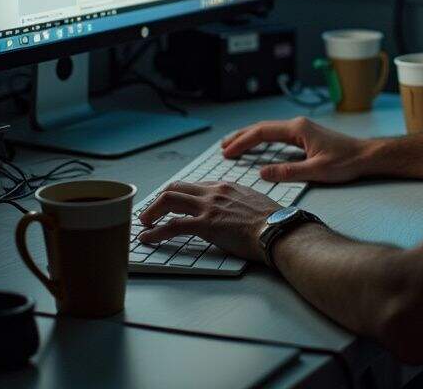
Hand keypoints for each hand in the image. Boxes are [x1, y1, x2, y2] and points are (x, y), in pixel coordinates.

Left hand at [136, 181, 279, 261]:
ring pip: (169, 200)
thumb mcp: (254, 202)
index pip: (194, 186)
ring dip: (152, 211)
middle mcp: (214, 192)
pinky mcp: (205, 224)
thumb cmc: (272, 222)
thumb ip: (238, 202)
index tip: (172, 204)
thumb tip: (234, 210)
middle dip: (159, 200)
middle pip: (176, 188)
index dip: (179, 195)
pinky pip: (172, 226)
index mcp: (226, 186)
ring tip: (143, 222)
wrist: (278, 230)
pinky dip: (155, 232)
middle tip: (151, 211)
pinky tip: (147, 237)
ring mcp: (208, 207)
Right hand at [221, 116, 372, 183]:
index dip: (242, 142)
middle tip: (223, 148)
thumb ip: (288, 172)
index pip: (262, 132)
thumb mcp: (317, 171)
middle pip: (262, 128)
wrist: (367, 156)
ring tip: (233, 145)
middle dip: (241, 137)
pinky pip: (277, 136)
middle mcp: (298, 125)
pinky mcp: (306, 136)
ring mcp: (302, 129)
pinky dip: (263, 140)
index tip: (227, 152)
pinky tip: (257, 147)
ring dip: (250, 137)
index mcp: (298, 129)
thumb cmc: (346, 162)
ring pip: (269, 130)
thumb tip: (262, 173)